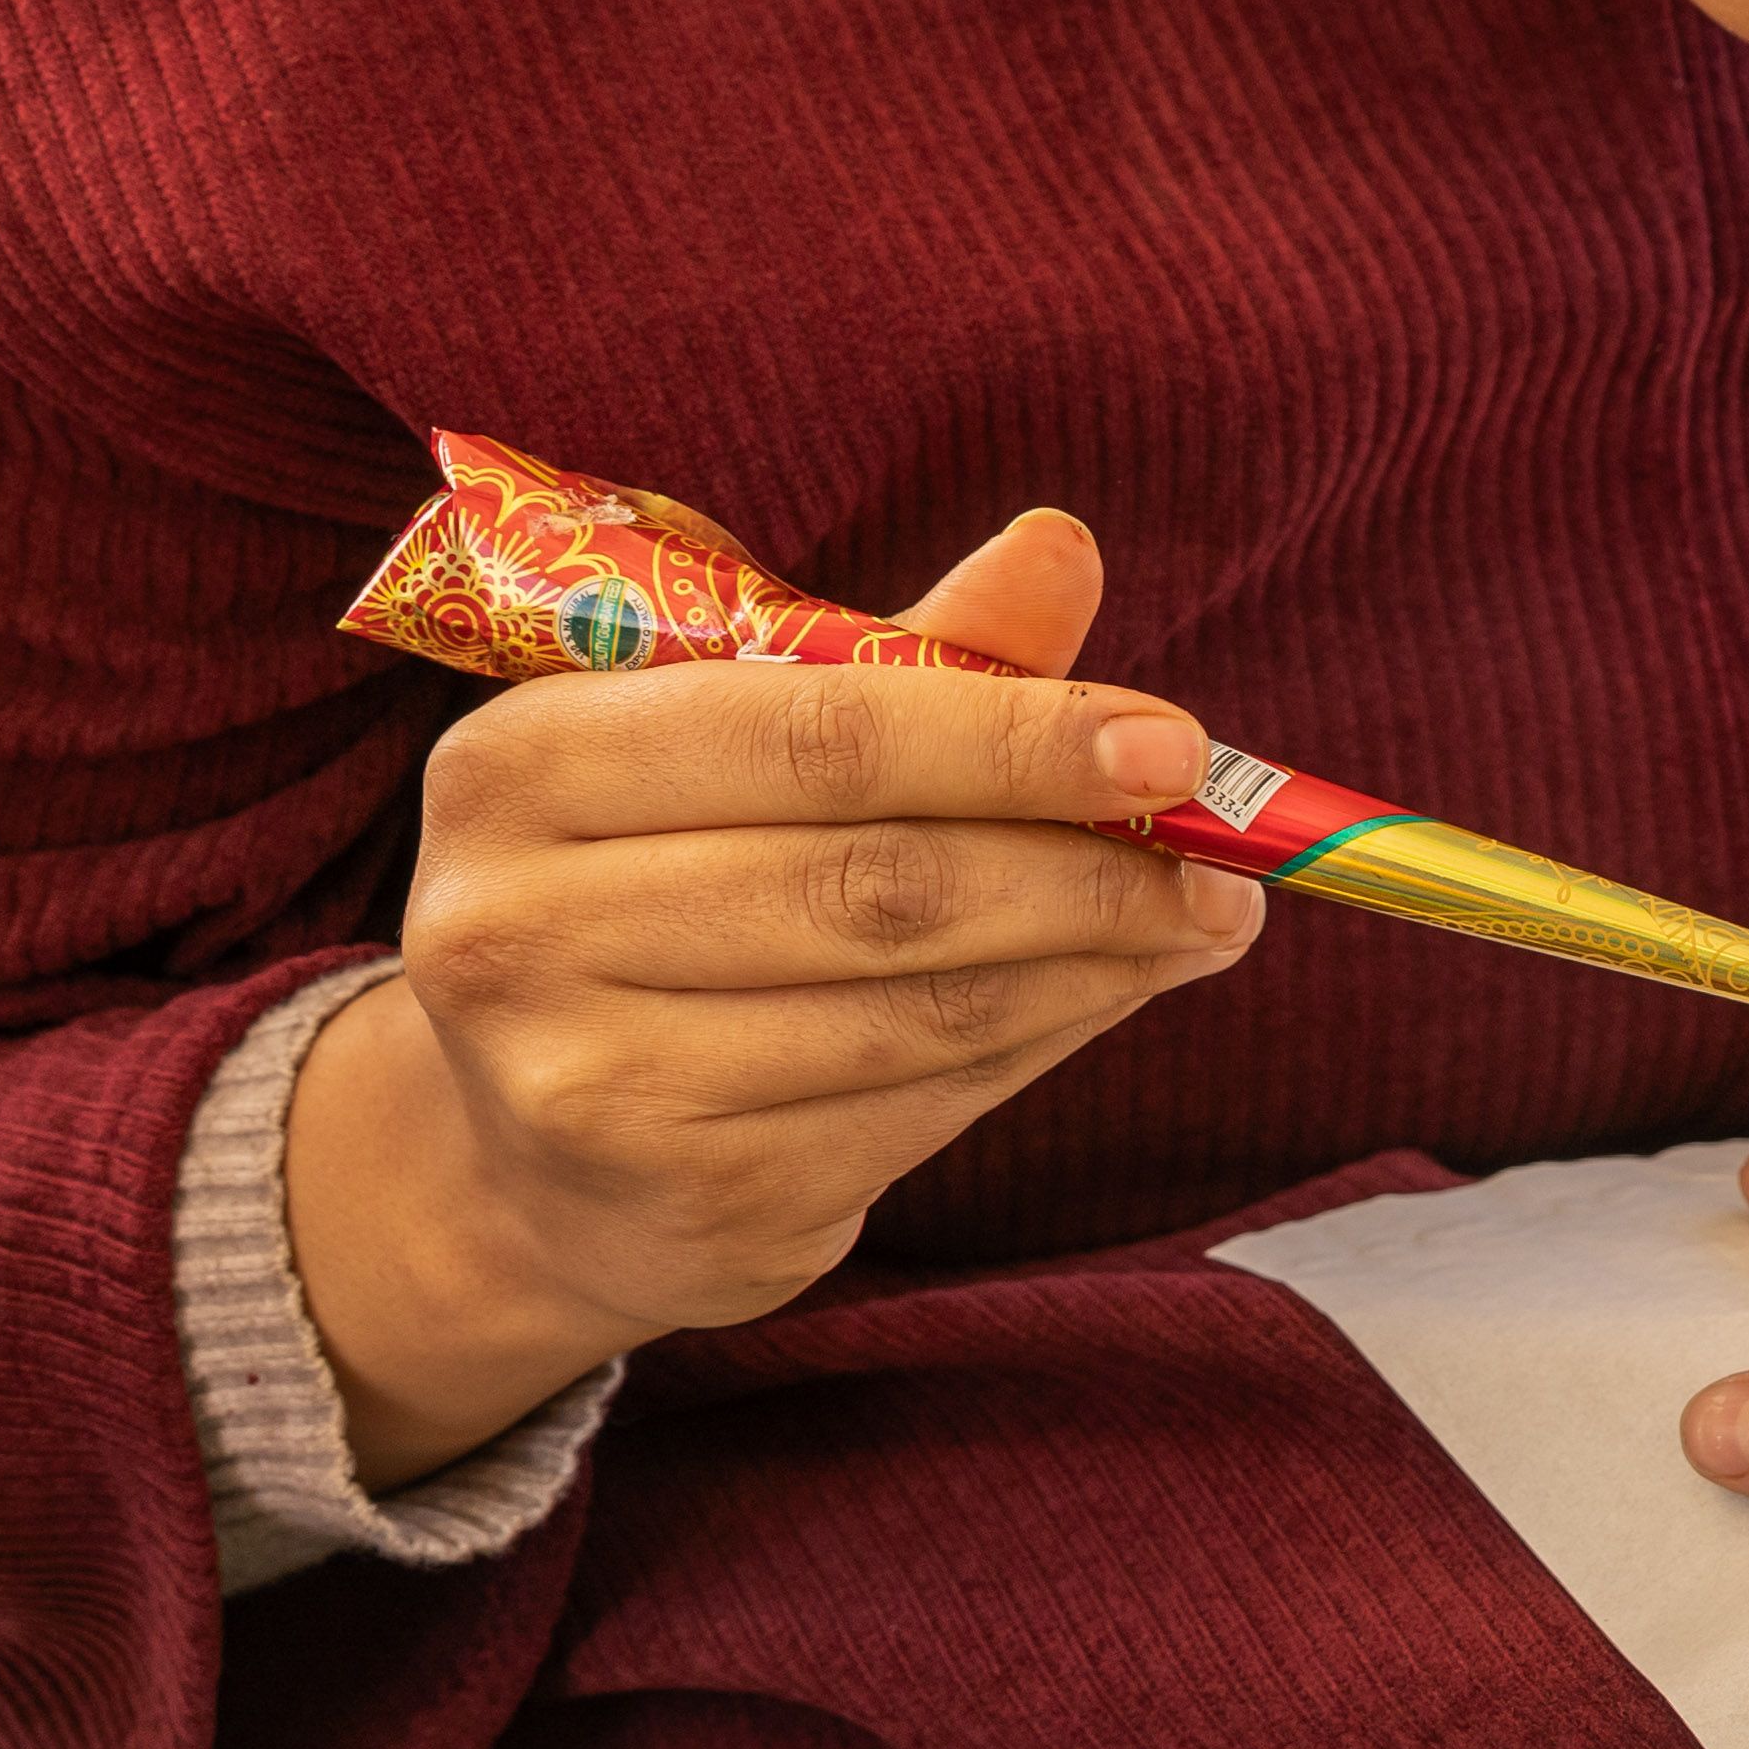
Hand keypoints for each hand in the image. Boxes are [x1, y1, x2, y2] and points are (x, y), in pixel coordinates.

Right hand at [283, 510, 1262, 1482]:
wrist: (534, 1157)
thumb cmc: (665, 886)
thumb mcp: (742, 746)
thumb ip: (902, 657)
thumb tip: (1062, 548)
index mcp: (522, 764)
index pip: (814, 733)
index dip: (1013, 738)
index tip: (1173, 748)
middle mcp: (520, 926)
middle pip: (878, 881)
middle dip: (1085, 867)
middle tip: (1228, 857)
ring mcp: (589, 1083)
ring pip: (917, 1008)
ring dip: (1097, 962)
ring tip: (1205, 922)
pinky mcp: (688, 1200)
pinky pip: (922, 1107)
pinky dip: (1044, 1043)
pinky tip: (1112, 995)